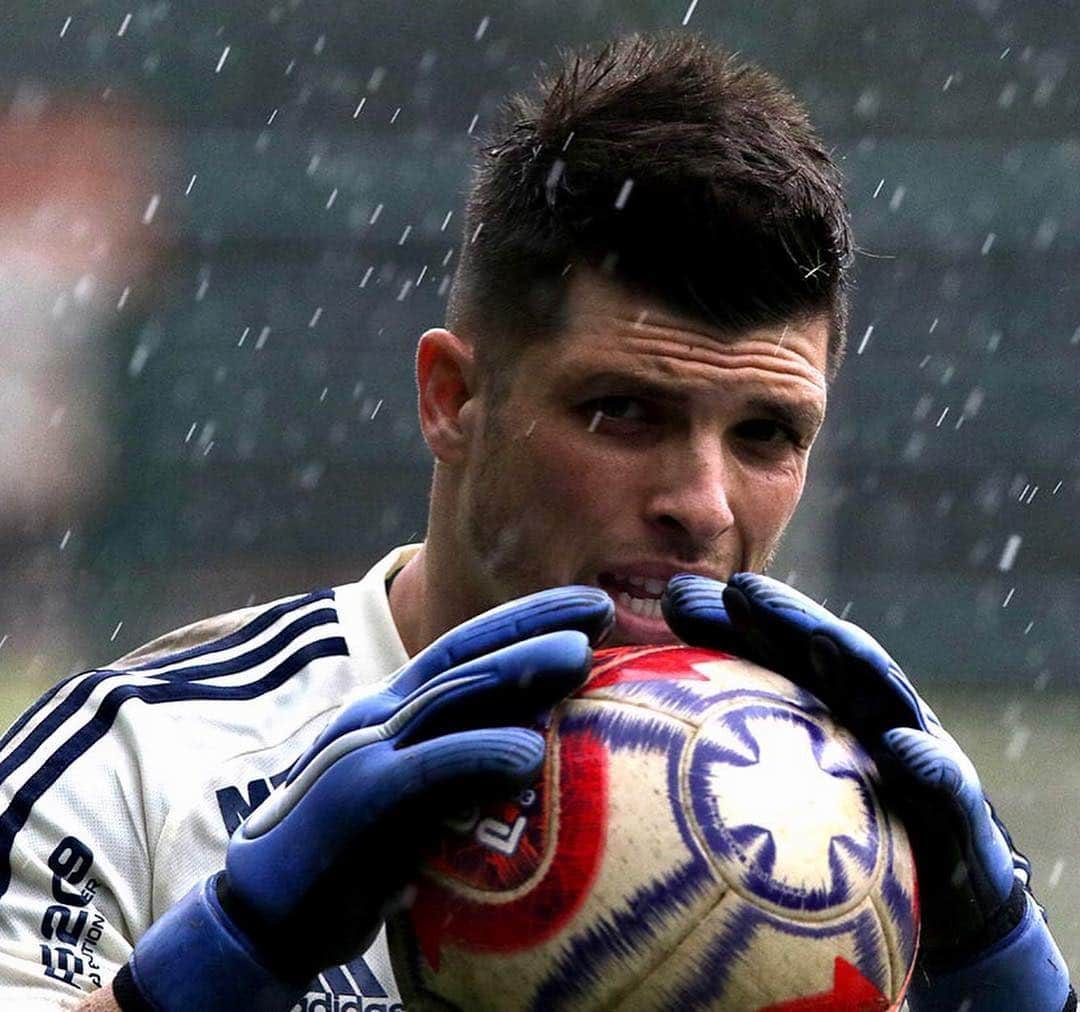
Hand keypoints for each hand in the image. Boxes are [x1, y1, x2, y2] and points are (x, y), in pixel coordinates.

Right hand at [120, 585, 612, 1010]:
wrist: (265, 915)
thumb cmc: (354, 857)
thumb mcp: (415, 800)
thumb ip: (461, 769)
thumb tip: (537, 756)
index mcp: (396, 710)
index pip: (469, 649)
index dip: (529, 620)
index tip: (593, 610)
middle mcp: (380, 715)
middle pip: (466, 654)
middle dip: (534, 624)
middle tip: (603, 608)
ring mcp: (364, 750)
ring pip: (449, 696)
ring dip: (516, 671)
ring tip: (578, 655)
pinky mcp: (353, 799)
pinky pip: (424, 770)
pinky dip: (476, 755)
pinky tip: (527, 752)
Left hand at [663, 572, 1071, 1010]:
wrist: (940, 890)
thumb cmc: (842, 827)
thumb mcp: (782, 781)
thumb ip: (727, 731)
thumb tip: (647, 701)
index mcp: (824, 700)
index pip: (777, 648)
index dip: (734, 618)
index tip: (686, 595)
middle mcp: (866, 710)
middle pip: (827, 654)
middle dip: (788, 617)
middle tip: (744, 592)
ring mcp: (913, 746)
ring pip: (885, 694)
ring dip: (854, 662)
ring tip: (818, 640)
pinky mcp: (952, 803)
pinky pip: (943, 782)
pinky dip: (925, 761)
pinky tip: (898, 746)